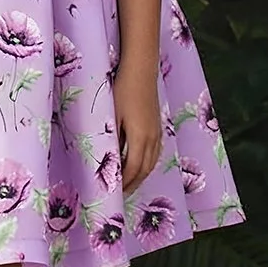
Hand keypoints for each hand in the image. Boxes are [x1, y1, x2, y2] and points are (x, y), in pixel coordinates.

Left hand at [114, 67, 162, 195]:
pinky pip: (155, 153)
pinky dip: (147, 164)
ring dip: (141, 176)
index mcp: (140, 137)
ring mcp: (157, 132)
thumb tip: (110, 159)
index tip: (114, 192)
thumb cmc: (123, 89)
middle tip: (120, 195)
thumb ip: (113, 138)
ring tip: (129, 185)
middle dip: (133, 184)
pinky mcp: (157, 125)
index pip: (133, 168)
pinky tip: (141, 165)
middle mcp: (152, 138)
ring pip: (152, 162)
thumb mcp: (113, 114)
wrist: (141, 71)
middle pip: (144, 169)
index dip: (124, 182)